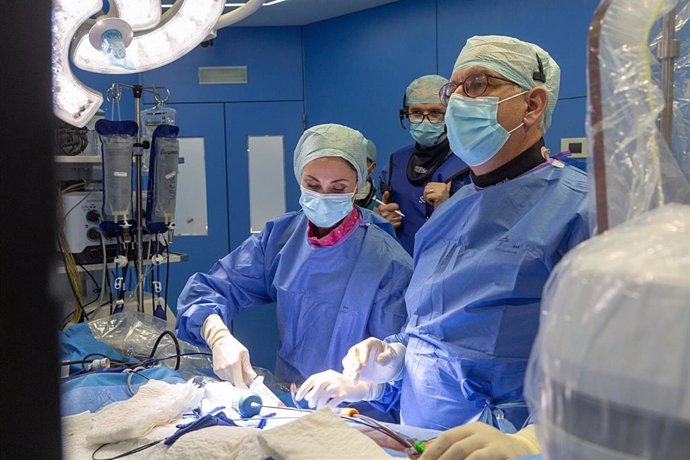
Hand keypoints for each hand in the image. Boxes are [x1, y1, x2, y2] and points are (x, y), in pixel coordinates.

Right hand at [211, 334, 256, 387]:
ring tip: (237, 369)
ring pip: (230, 381)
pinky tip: (231, 368)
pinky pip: (225, 378)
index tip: (249, 390)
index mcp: (234, 365)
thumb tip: (253, 377)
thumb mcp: (244, 354)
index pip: (239, 383)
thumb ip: (248, 367)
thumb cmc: (232, 345)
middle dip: (241, 382)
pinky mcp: (216, 371)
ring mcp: (220, 371)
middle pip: (235, 383)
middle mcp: (226, 369)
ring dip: (235, 379)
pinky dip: (229, 376)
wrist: (219, 340)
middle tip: (246, 378)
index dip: (244, 388)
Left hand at [294, 370, 381, 408]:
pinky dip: (329, 406)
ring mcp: (339, 384)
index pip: (312, 380)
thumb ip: (318, 390)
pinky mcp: (345, 393)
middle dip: (313, 396)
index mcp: (326, 374)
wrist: (359, 387)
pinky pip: (334, 400)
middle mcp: (332, 377)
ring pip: (326, 392)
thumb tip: (307, 398)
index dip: (303, 389)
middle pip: (319, 384)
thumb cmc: (341, 388)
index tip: (298, 398)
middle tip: (311, 405)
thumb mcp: (329, 386)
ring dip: (320, 402)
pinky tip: (328, 409)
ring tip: (318, 408)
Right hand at [342, 338, 404, 383]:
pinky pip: (348, 371)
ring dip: (350, 369)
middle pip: (352, 352)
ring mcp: (357, 359)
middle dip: (353, 361)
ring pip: (348, 361)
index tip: (364, 363)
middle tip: (357, 370)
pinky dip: (349, 376)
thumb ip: (386, 357)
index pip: (364, 346)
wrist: (389, 367)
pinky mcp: (355, 369)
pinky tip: (355, 381)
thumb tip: (378, 360)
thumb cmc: (392, 358)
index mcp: (370, 343)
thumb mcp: (392, 357)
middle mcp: (361, 350)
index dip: (363, 354)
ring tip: (355, 378)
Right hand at [376, 191, 402, 227]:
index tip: (393, 208)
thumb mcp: (381, 205)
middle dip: (396, 213)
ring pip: (399, 217)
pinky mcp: (390, 226)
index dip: (395, 207)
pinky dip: (397, 223)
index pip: (396, 206)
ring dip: (397, 218)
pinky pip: (399, 223)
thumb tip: (387, 191)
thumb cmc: (379, 213)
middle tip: (392, 214)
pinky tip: (393, 222)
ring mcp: (388, 221)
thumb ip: (385, 198)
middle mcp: (385, 214)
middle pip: (398, 212)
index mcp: (383, 208)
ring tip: (393, 218)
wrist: (375, 224)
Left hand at [420, 422, 539, 459]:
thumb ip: (456, 448)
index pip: (447, 437)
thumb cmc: (492, 449)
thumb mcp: (475, 444)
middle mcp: (484, 433)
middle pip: (458, 447)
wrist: (525, 449)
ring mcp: (496, 445)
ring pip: (473, 457)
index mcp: (472, 428)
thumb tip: (428, 457)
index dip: (432, 451)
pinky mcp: (507, 456)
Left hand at [424, 182, 450, 207]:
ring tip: (431, 200)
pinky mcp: (439, 195)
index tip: (432, 195)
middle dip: (426, 194)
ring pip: (426, 191)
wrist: (445, 211)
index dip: (428, 190)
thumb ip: (447, 186)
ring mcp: (441, 191)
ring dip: (426, 197)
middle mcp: (443, 186)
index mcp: (443, 184)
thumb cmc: (443, 202)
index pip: (429, 184)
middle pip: (427, 187)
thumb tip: (450, 181)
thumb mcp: (445, 193)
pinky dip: (428, 201)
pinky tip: (432, 203)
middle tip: (430, 198)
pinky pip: (428, 196)